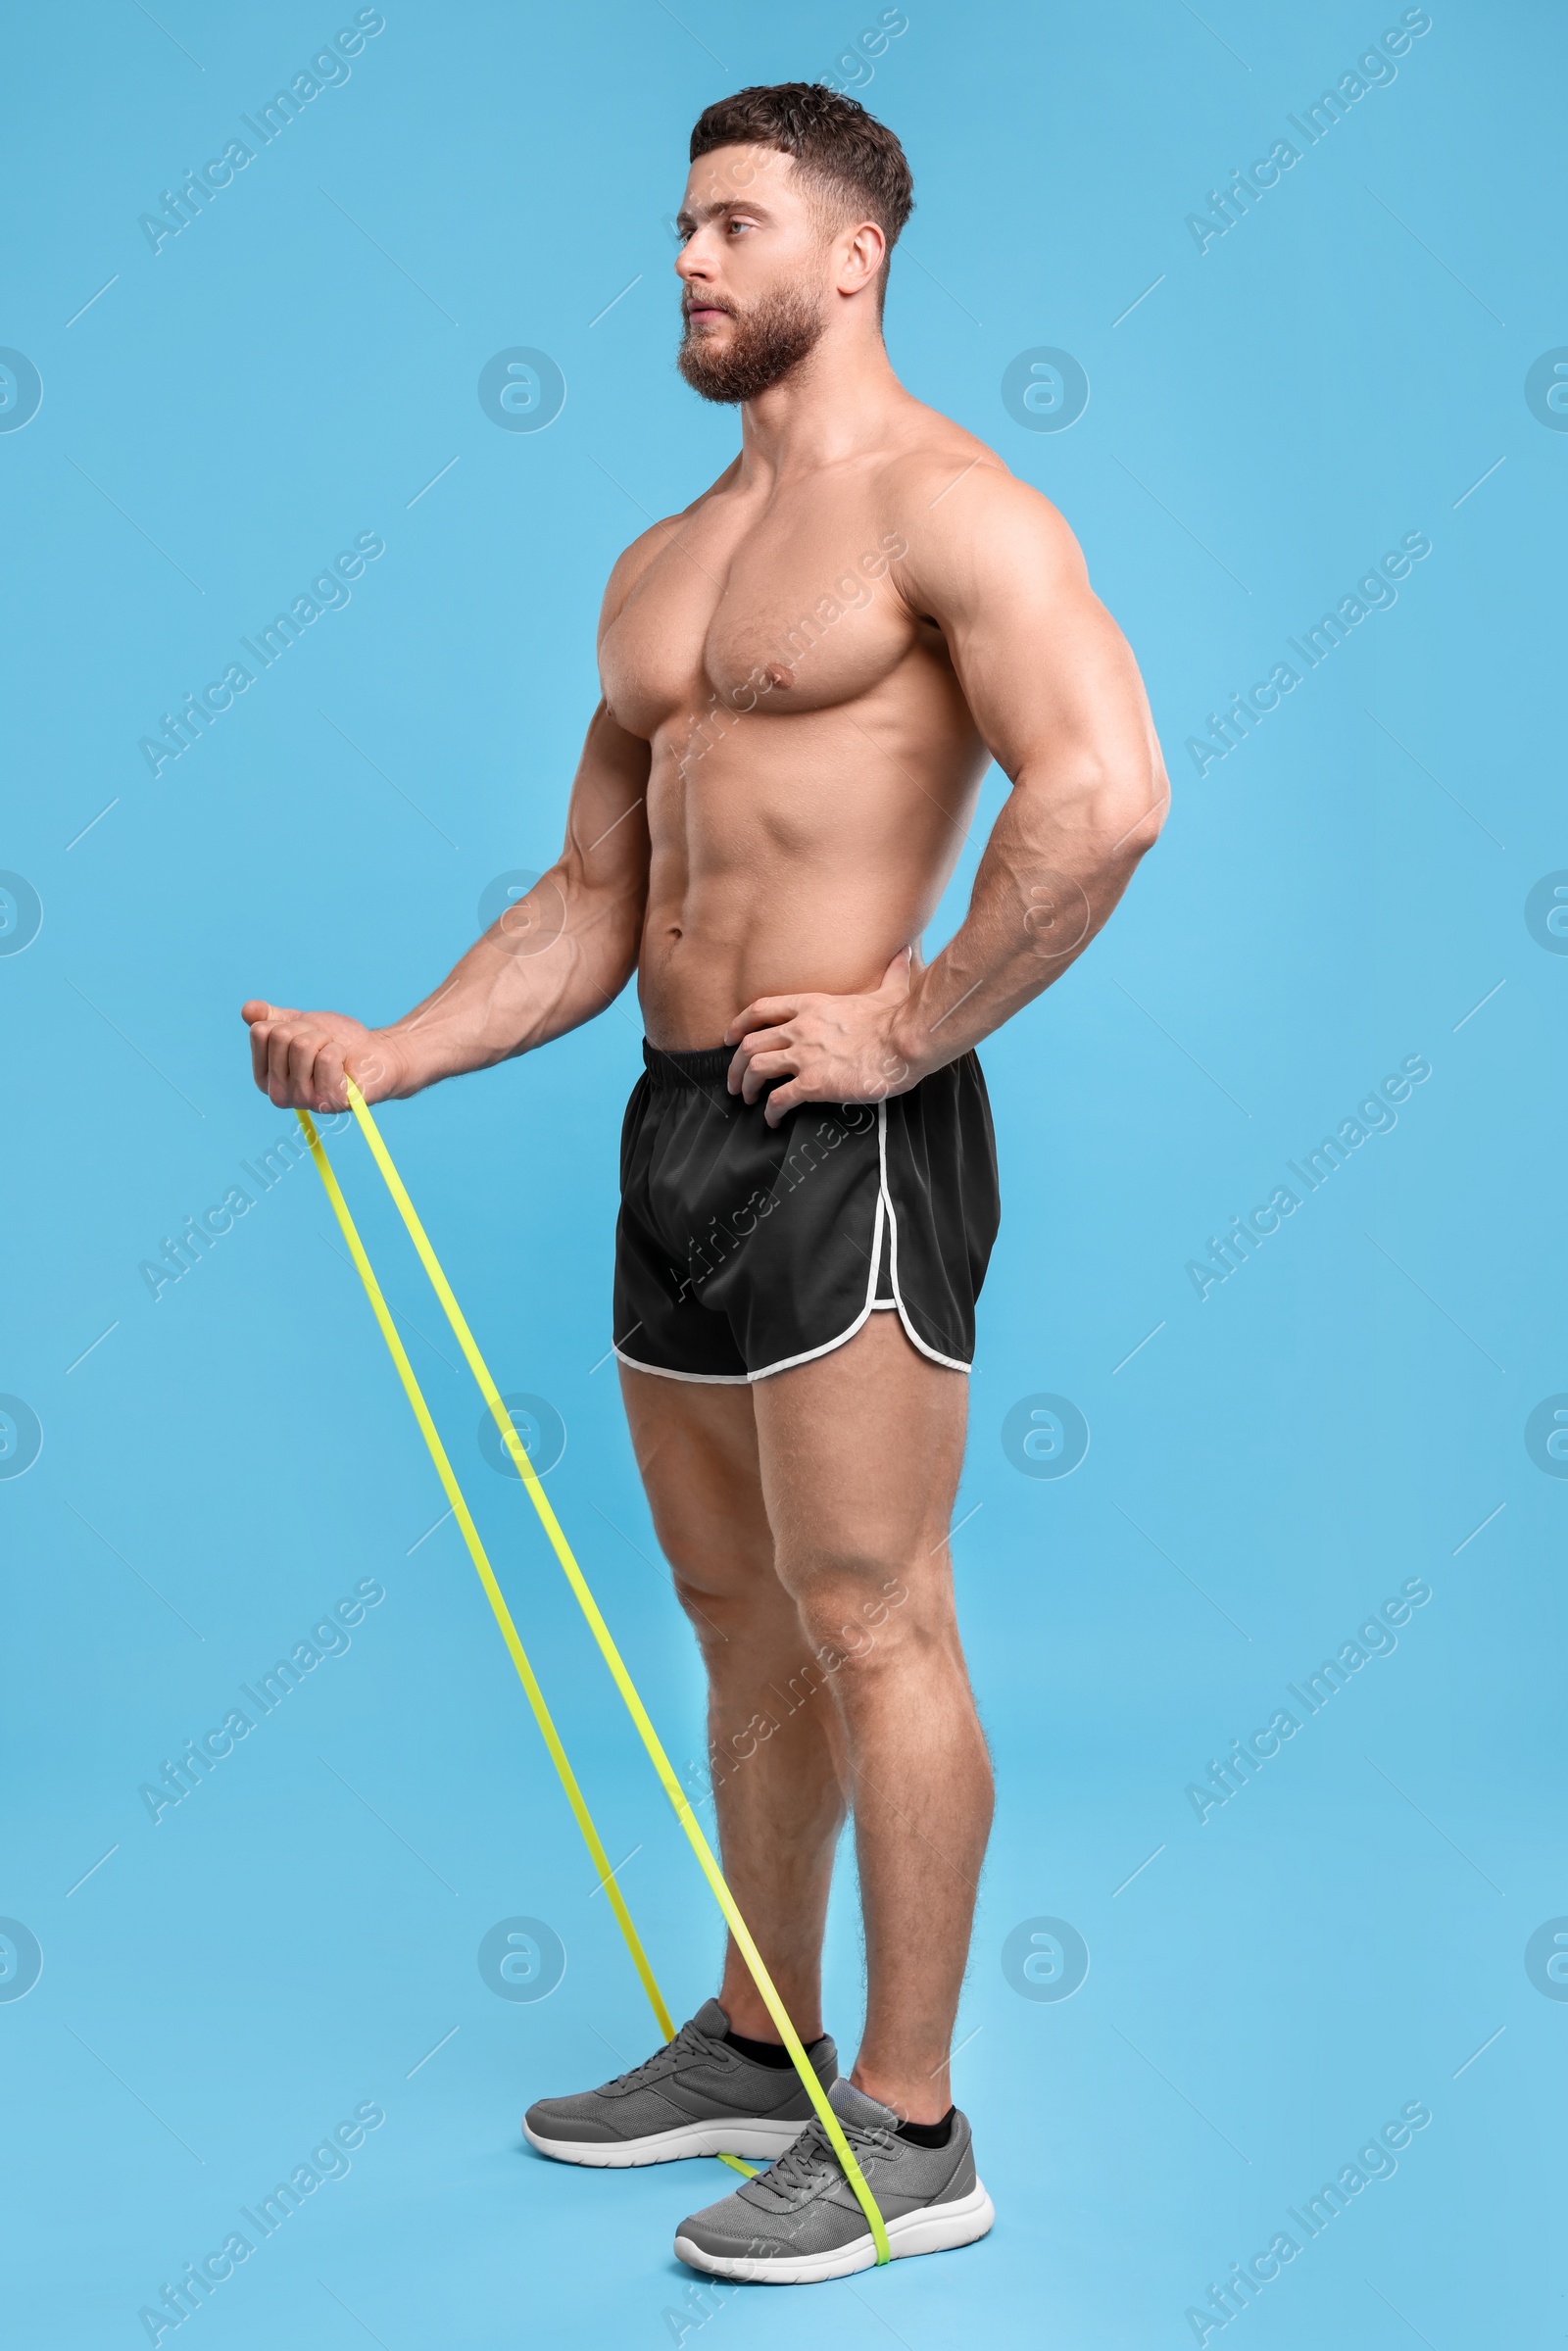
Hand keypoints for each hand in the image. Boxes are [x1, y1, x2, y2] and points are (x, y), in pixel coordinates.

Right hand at [241, 1000, 405, 1112]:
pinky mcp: (328, 1102)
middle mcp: (278, 1094)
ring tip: (335, 1054)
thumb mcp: (300, 1023)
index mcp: (264, 1077)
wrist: (375, 1053)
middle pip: (281, 1036)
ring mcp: (303, 1102)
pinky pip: (327, 1059)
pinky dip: (339, 1051)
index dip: (288, 1023)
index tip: (305, 1035)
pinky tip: (345, 1066)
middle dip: (309, 1030)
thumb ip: (271, 1017)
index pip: (260, 1032)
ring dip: (325, 1040)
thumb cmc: (337, 1040)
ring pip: (303, 1046)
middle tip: (324, 1044)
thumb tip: (247, 1009)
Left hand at [723, 949, 923, 1126]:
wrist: (906, 1041)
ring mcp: (805, 1056)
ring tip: (748, 1100)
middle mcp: (800, 1028)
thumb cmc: (900, 1019)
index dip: (738, 1025)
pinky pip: (779, 1099)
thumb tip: (906, 955)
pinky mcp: (814, 1083)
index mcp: (812, 1005)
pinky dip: (770, 1111)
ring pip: (756, 1069)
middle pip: (749, 1044)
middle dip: (735, 1066)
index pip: (760, 1010)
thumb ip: (892, 974)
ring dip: (746, 1086)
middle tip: (735, 1082)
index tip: (729, 1039)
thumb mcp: (892, 990)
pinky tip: (773, 1120)